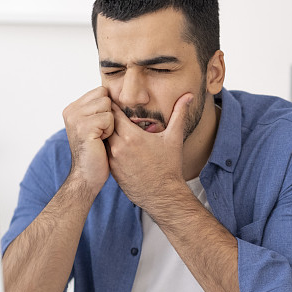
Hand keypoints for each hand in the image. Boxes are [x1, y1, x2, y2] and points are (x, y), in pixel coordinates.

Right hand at [62, 87, 114, 193]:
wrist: (87, 175)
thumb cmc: (96, 152)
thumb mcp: (94, 125)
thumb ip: (97, 108)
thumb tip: (112, 92)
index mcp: (72, 108)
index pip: (100, 91)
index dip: (107, 108)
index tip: (99, 127)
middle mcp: (71, 110)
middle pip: (104, 95)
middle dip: (108, 114)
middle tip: (100, 133)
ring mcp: (75, 118)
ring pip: (107, 105)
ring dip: (109, 123)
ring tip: (100, 137)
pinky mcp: (83, 126)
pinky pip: (108, 118)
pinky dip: (109, 130)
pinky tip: (100, 141)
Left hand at [106, 93, 193, 210]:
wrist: (163, 195)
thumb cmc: (169, 167)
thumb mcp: (174, 138)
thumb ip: (179, 114)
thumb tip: (188, 96)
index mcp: (131, 136)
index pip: (113, 112)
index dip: (114, 106)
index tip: (118, 102)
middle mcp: (118, 147)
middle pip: (105, 124)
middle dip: (109, 119)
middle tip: (116, 115)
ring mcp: (113, 160)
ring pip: (103, 139)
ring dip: (108, 133)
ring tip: (117, 130)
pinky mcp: (111, 170)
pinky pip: (105, 153)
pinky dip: (109, 147)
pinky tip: (120, 147)